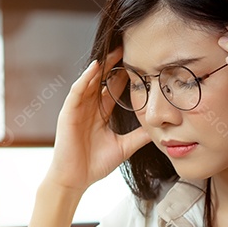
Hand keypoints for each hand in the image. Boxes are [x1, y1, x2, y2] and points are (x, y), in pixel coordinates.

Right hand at [45, 56, 150, 193]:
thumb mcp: (124, 146)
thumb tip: (160, 128)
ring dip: (101, 66)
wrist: (75, 180)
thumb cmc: (94, 164)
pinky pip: (77, 92)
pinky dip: (85, 79)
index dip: (126, 74)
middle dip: (115, 64)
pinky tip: (95, 67)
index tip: (141, 61)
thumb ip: (139, 135)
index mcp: (101, 113)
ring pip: (90, 81)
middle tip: (129, 46)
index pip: (115, 88)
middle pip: (103, 80)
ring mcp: (77, 109)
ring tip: (114, 51)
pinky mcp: (67, 113)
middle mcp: (89, 108)